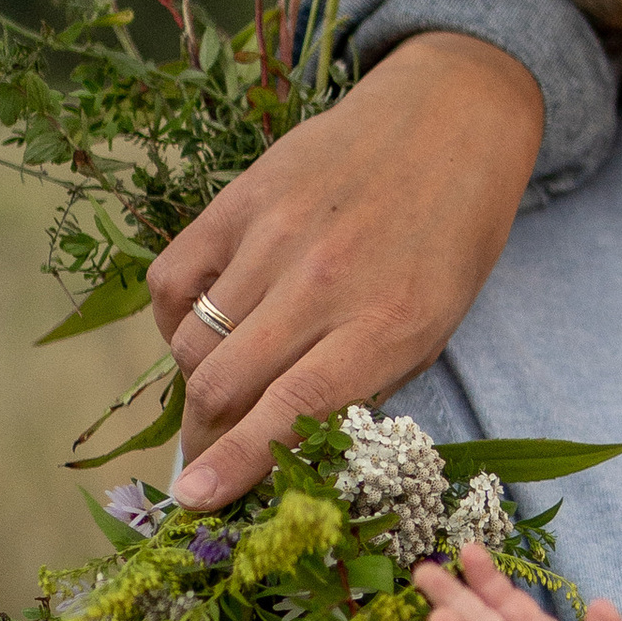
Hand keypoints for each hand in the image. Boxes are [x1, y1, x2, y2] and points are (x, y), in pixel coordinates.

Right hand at [153, 37, 545, 510]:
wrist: (448, 121)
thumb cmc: (449, 241)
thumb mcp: (434, 327)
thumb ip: (365, 383)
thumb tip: (287, 443)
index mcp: (388, 325)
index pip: (292, 412)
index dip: (236, 464)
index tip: (196, 499)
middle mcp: (325, 283)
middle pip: (225, 384)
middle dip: (205, 438)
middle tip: (204, 460)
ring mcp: (275, 236)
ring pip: (192, 340)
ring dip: (194, 384)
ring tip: (215, 393)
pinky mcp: (241, 198)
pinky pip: (172, 279)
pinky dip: (172, 319)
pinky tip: (198, 330)